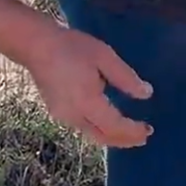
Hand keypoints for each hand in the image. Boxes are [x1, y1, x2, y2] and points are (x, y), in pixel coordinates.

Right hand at [25, 25, 154, 148]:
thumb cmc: (72, 47)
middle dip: (125, 140)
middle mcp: (74, 116)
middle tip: (144, 137)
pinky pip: (83, 127)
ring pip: (92, 134)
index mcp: (88, 103)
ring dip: (112, 136)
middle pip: (103, 136)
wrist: (36, 45)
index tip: (149, 130)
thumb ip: (126, 78)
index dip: (133, 131)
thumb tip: (147, 94)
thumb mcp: (104, 57)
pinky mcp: (57, 112)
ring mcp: (63, 116)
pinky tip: (108, 122)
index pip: (115, 126)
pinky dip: (100, 129)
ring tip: (130, 132)